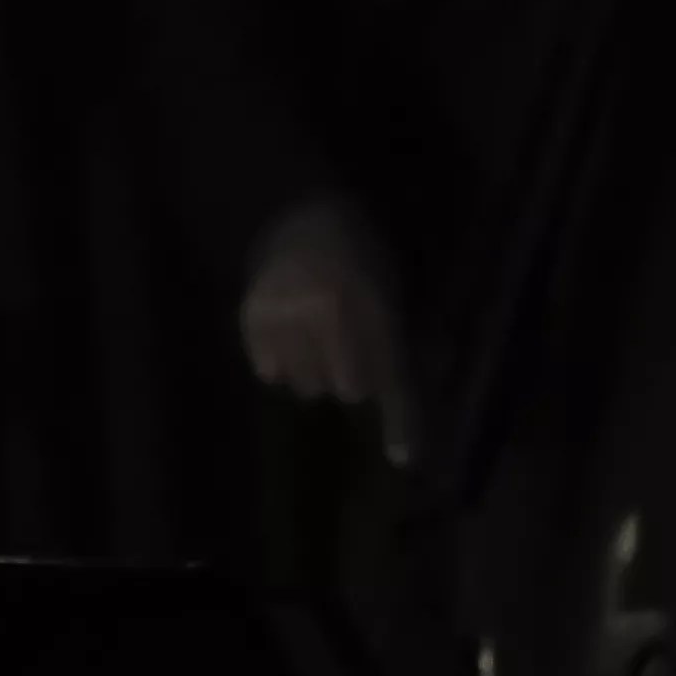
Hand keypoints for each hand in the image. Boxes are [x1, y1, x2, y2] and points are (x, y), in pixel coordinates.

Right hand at [240, 194, 419, 468]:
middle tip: (350, 351)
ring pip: (305, 386)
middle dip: (353, 378)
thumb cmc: (360, 258)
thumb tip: (423, 400)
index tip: (402, 459)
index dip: (400, 420)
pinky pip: (270, 372)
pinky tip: (289, 335)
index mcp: (370, 303)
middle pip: (345, 390)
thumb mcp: (392, 294)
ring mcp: (283, 314)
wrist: (300, 217)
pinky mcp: (251, 317)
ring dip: (316, 372)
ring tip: (317, 340)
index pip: (388, 375)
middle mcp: (324, 311)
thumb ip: (407, 346)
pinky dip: (281, 362)